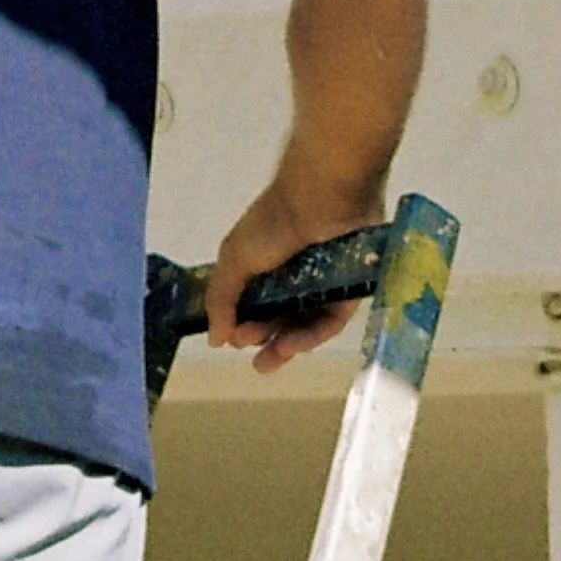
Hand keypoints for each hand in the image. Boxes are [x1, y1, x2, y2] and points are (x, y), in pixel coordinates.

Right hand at [206, 176, 386, 374]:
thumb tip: (214, 339)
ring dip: (286, 344)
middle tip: (255, 359)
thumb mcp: (234, 259)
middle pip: (278, 318)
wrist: (321, 201)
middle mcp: (290, 277)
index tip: (233, 339)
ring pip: (303, 325)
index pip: (251, 305)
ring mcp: (319, 286)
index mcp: (261, 265)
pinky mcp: (346, 292)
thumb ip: (221, 300)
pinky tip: (293, 345)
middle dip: (263, 341)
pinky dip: (311, 335)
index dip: (241, 325)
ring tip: (270, 359)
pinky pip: (329, 321)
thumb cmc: (273, 224)